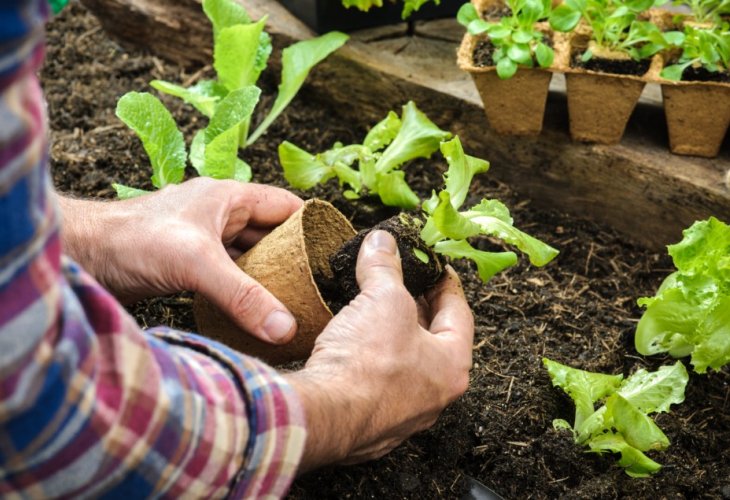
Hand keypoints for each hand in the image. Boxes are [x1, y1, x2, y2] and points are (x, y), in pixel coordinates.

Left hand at [58, 178, 302, 343]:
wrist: (81, 256)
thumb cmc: (132, 240)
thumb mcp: (197, 264)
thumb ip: (244, 296)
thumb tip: (286, 327)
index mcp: (229, 198)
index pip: (286, 206)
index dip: (312, 226)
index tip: (333, 255)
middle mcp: (219, 215)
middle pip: (271, 234)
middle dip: (293, 258)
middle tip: (317, 287)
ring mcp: (203, 240)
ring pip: (249, 256)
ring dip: (267, 276)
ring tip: (293, 302)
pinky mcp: (187, 264)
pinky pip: (228, 275)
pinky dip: (243, 290)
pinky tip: (254, 310)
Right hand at [286, 230, 473, 471]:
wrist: (324, 415)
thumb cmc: (368, 363)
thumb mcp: (382, 298)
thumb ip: (385, 267)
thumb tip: (382, 242)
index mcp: (452, 366)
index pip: (459, 314)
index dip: (445, 283)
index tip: (435, 267)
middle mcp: (433, 396)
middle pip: (432, 340)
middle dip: (415, 308)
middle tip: (402, 283)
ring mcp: (402, 415)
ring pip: (403, 365)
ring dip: (390, 336)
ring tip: (373, 308)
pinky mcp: (369, 424)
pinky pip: (375, 384)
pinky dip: (368, 361)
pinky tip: (350, 345)